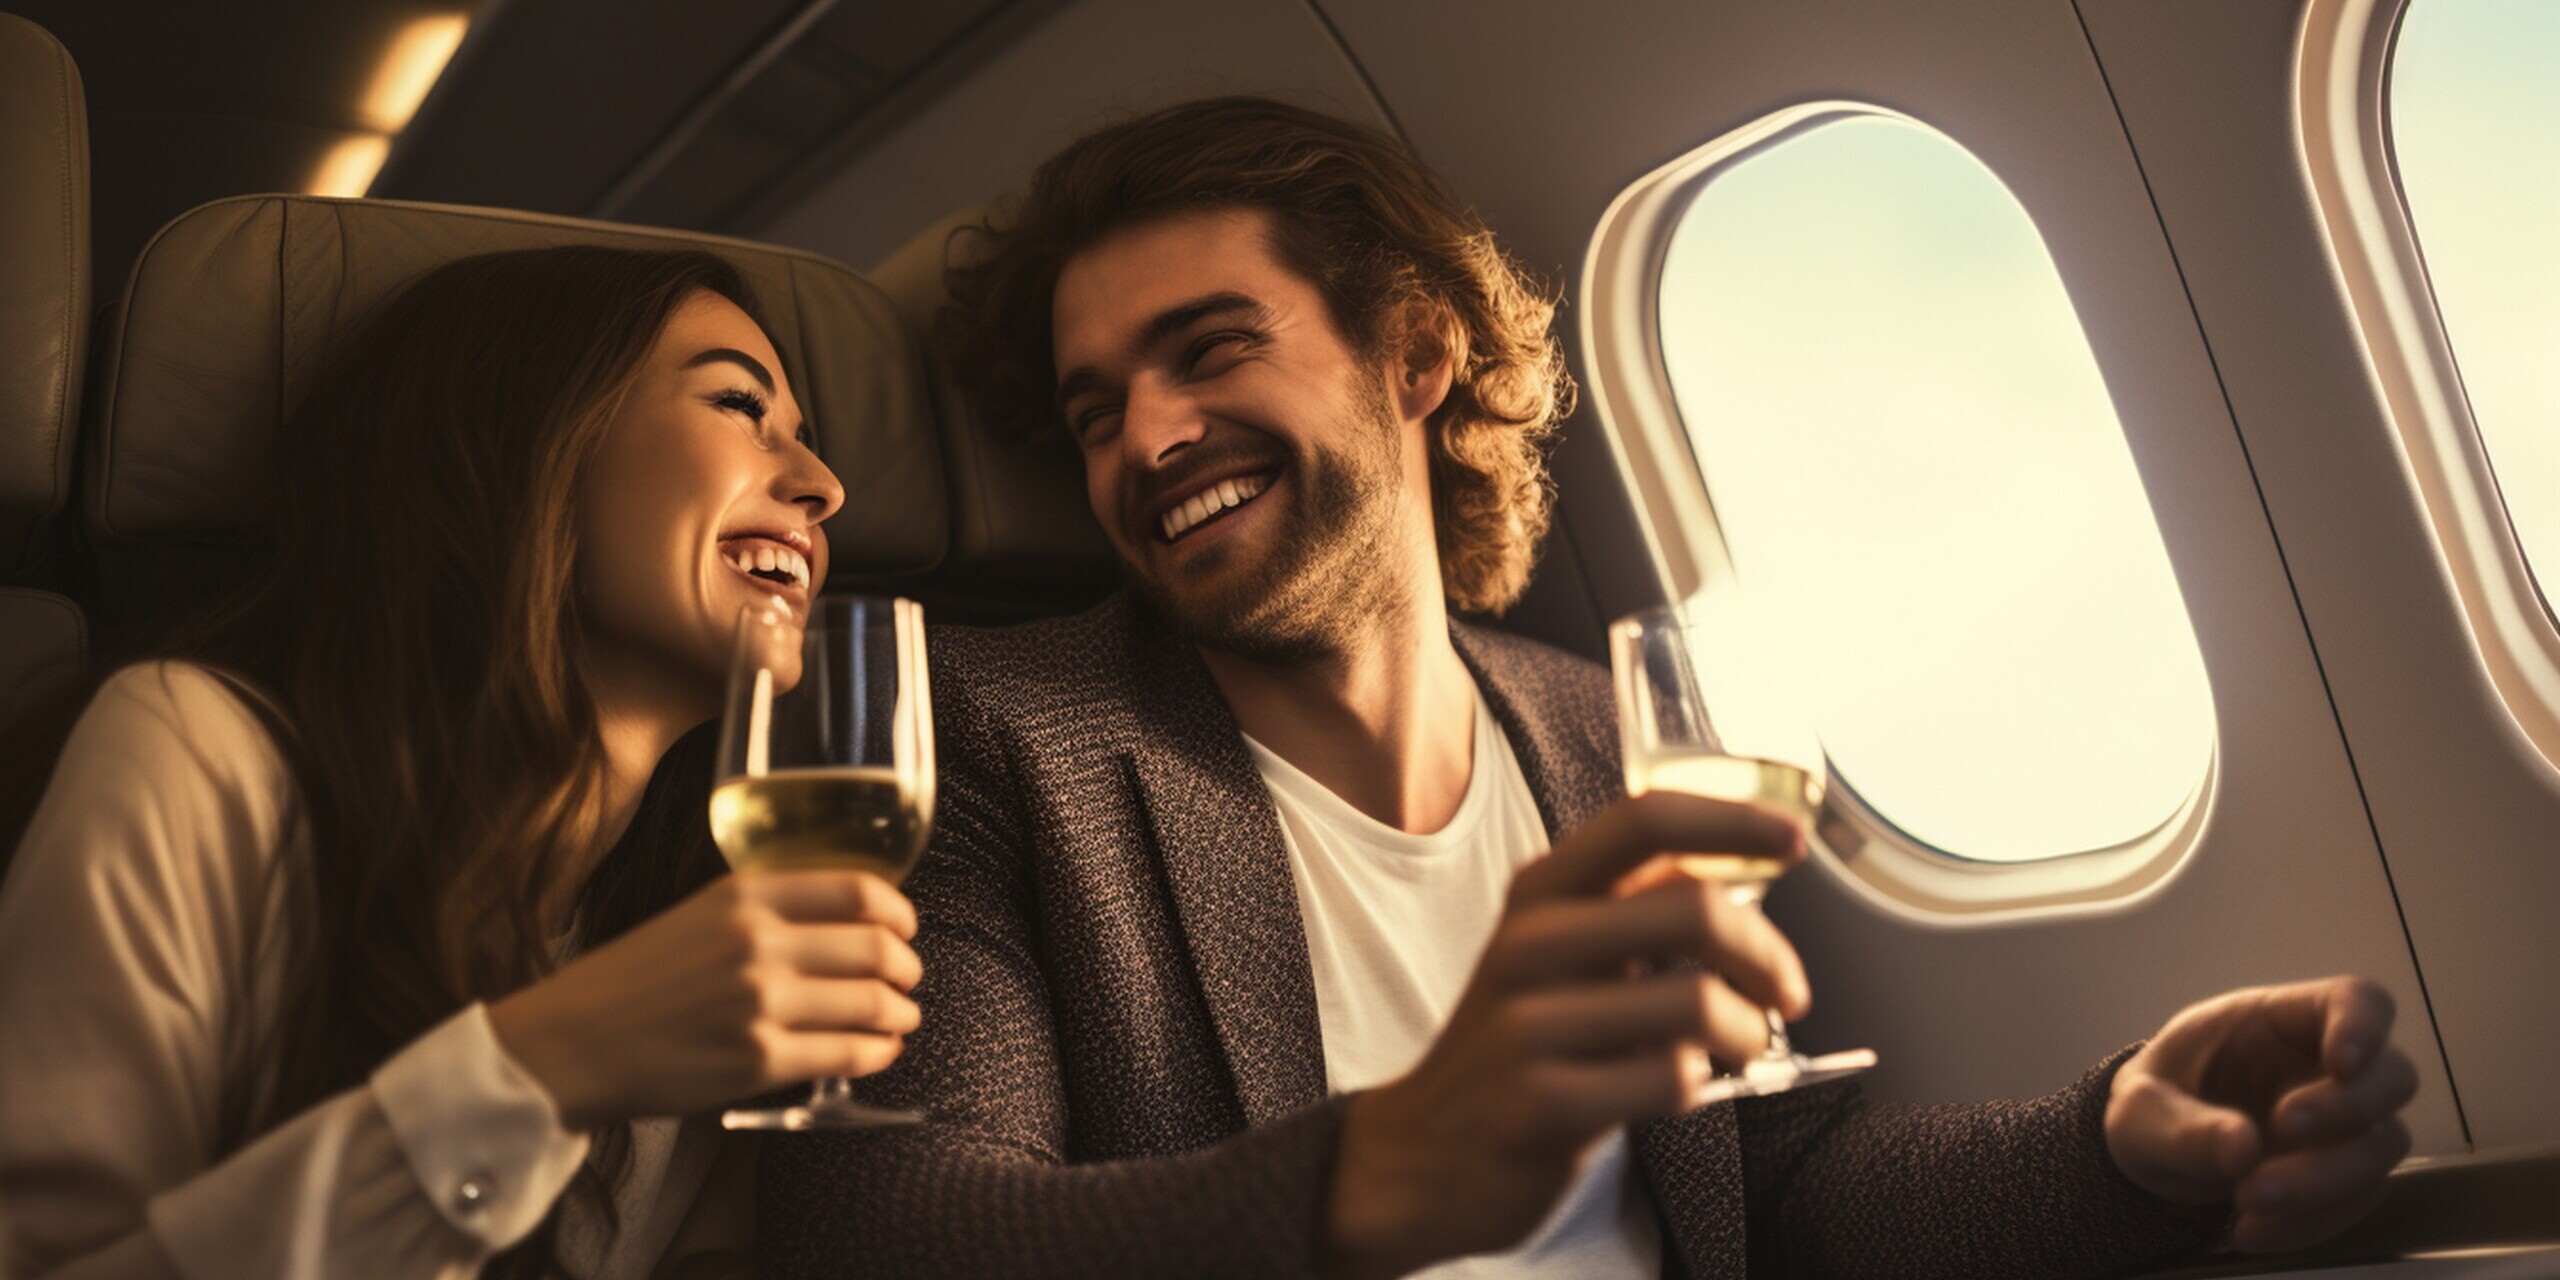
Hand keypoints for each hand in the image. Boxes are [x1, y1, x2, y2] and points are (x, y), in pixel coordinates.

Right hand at [488, 869, 921, 1128]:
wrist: (571, 1043)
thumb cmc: (634, 980)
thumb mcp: (698, 915)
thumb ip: (766, 909)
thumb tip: (845, 922)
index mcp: (746, 895)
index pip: (860, 891)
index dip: (899, 913)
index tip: (904, 928)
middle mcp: (760, 943)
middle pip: (878, 948)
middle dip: (907, 968)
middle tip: (907, 978)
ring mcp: (761, 1003)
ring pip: (874, 1003)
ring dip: (901, 1012)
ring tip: (900, 1017)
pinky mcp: (759, 1061)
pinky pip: (848, 1054)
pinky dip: (878, 1052)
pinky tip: (879, 1050)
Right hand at [1323, 791, 1808, 1279]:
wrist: (1421, 1153)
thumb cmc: (1514, 1046)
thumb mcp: (1557, 954)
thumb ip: (1632, 905)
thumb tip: (1736, 863)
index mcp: (1540, 892)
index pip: (1644, 818)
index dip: (1732, 820)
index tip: (1794, 840)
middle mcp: (1531, 944)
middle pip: (1695, 909)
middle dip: (1768, 955)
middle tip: (1787, 992)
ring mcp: (1531, 1023)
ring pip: (1698, 1004)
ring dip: (1747, 1031)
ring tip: (1739, 1048)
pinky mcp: (1544, 1101)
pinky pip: (1673, 1080)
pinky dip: (1701, 1086)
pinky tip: (1680, 1088)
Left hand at [2105, 977, 2417, 1251]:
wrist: (2154, 1157)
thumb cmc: (2153, 1108)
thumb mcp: (2141, 1113)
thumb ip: (2184, 1127)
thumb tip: (2243, 1149)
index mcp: (2276, 1021)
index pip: (2355, 1000)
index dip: (2364, 1025)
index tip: (2344, 1063)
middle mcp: (2323, 1067)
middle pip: (2392, 1076)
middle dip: (2346, 1109)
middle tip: (2282, 1127)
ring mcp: (2343, 1124)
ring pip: (2384, 1145)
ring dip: (2325, 1181)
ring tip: (2247, 1200)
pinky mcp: (2343, 1175)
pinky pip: (2359, 1200)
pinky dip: (2313, 1222)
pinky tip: (2254, 1231)